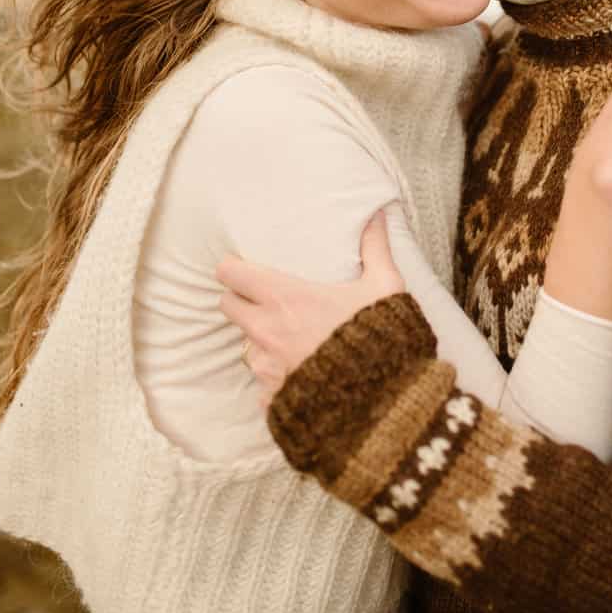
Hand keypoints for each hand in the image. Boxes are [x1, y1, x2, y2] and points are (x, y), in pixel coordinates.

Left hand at [216, 209, 404, 402]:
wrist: (382, 399)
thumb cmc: (380, 336)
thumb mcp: (384, 286)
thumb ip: (375, 248)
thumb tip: (378, 213)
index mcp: (285, 298)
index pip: (230, 274)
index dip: (234, 269)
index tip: (244, 268)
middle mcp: (267, 331)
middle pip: (227, 307)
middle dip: (241, 302)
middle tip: (265, 301)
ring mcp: (267, 367)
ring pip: (246, 346)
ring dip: (261, 341)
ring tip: (290, 340)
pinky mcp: (275, 397)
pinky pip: (263, 384)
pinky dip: (276, 379)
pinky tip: (301, 374)